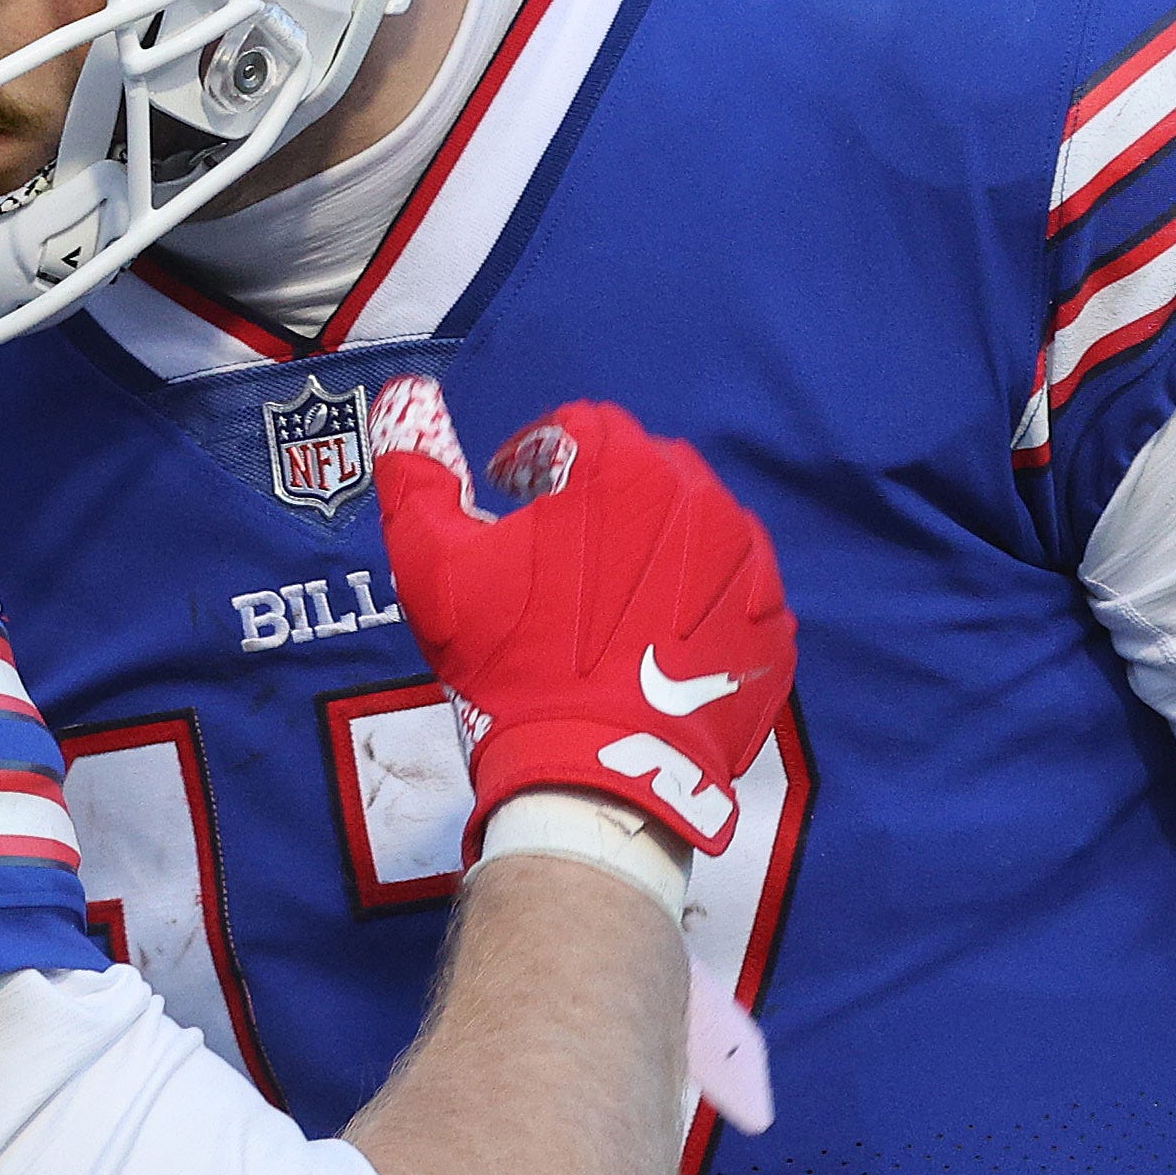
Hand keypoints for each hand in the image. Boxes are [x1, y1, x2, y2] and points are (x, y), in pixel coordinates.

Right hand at [371, 383, 793, 858]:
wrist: (595, 778)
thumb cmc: (509, 664)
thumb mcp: (434, 567)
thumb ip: (414, 473)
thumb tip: (403, 396)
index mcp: (625, 467)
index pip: (579, 430)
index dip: (533, 461)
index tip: (509, 502)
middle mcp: (702, 500)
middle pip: (644, 473)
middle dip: (600, 500)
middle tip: (557, 559)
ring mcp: (750, 567)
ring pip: (695, 529)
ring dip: (652, 548)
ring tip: (608, 605)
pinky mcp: (772, 630)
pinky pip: (734, 595)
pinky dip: (697, 605)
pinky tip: (655, 645)